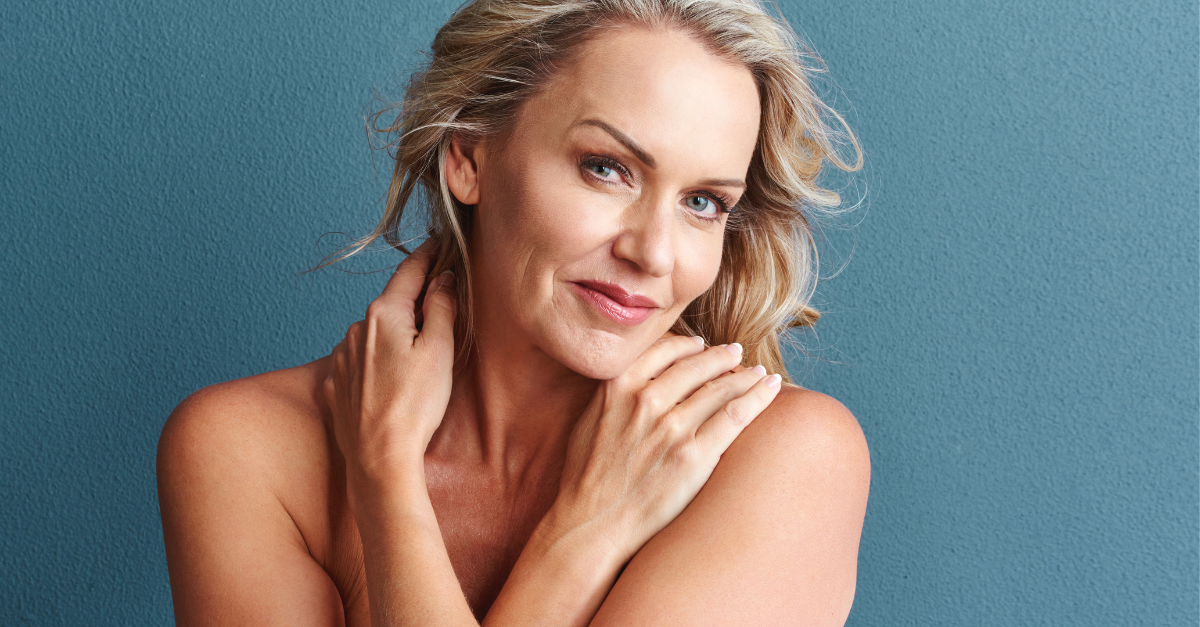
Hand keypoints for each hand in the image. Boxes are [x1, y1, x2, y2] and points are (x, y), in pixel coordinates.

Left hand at [324, 241, 457, 492]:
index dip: (428, 255)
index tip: (439, 242)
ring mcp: (342, 357)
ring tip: (416, 358)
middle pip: (391, 303)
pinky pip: (359, 363)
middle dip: (412, 301)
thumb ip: (441, 308)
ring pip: (374, 334)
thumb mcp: (440, 350)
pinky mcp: (335, 385)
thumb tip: (443, 279)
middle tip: (438, 303)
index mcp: (384, 314)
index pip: (409, 271)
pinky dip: (376, 363)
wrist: (379, 457)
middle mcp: (357, 328)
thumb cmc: (415, 406)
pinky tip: (391, 381)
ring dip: (394, 335)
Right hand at [546, 334, 782, 563]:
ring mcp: (672, 427)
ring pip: (721, 387)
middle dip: (722, 357)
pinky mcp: (695, 455)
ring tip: (758, 373)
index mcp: (618, 386)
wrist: (593, 523)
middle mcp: (646, 399)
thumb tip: (637, 376)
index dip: (687, 345)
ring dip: (745, 375)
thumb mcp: (590, 419)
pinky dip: (758, 397)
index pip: (663, 349)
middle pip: (697, 365)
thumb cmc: (587, 476)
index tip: (701, 345)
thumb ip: (614, 392)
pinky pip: (736, 415)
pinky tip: (770, 387)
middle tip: (737, 353)